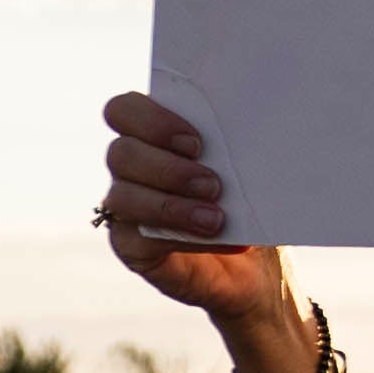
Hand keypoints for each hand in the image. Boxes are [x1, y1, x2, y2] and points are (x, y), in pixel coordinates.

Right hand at [94, 93, 304, 341]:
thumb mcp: (244, 165)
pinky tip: (213, 237)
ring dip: (171, 206)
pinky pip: (137, 239)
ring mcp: (125, 207)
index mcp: (151, 132)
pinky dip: (180, 237)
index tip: (197, 142)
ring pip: (122, 196)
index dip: (151, 121)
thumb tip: (249, 129)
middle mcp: (130, 167)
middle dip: (168, 168)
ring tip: (215, 218)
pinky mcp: (129, 245)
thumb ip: (232, 144)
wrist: (253, 261)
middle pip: (120, 153)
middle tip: (212, 183)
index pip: (123, 111)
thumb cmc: (246, 200)